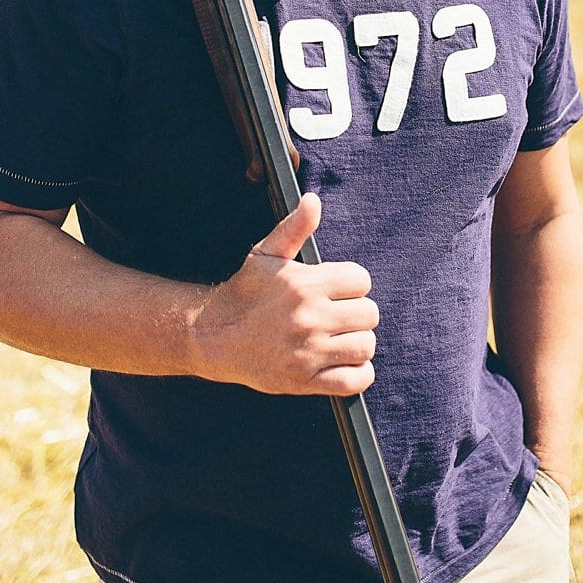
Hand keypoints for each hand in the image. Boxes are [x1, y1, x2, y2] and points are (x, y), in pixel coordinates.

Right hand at [191, 193, 378, 395]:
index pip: (361, 280)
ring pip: (366, 345)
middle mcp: (309, 318)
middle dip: (356, 313)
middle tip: (338, 316)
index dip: (352, 285)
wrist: (213, 336)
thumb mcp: (265, 254)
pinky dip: (357, 373)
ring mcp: (308, 352)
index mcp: (304, 285)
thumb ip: (294, 228)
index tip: (337, 291)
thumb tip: (313, 201)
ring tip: (339, 339)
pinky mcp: (305, 381)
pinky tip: (343, 363)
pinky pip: (355, 380)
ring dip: (357, 342)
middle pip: (369, 314)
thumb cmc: (244, 292)